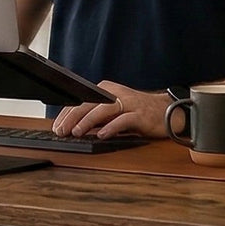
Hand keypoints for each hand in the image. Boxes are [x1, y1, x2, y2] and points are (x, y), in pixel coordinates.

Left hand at [52, 81, 168, 139]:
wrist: (167, 111)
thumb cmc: (137, 113)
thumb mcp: (113, 113)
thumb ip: (96, 118)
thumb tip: (73, 127)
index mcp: (107, 90)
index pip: (81, 100)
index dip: (67, 114)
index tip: (57, 126)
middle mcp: (116, 94)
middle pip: (89, 103)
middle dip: (72, 117)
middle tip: (61, 131)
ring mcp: (129, 103)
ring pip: (103, 109)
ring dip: (88, 121)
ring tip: (76, 131)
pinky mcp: (140, 114)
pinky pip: (123, 120)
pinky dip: (111, 127)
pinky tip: (102, 135)